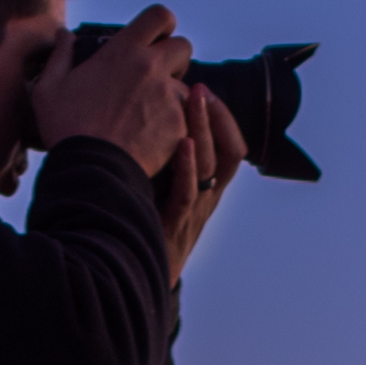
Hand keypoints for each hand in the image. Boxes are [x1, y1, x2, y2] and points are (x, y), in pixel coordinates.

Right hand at [32, 5, 197, 187]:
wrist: (91, 169)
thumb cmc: (66, 127)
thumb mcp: (49, 87)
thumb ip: (60, 55)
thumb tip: (63, 34)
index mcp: (124, 51)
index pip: (159, 16)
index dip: (162, 24)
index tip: (156, 38)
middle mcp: (152, 67)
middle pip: (183, 47)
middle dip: (173, 59)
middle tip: (155, 78)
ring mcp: (169, 96)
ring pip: (187, 86)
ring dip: (173, 96)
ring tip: (150, 116)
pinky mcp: (179, 124)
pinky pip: (187, 118)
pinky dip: (175, 126)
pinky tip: (154, 138)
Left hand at [159, 70, 245, 270]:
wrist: (134, 278)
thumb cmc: (144, 229)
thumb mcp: (160, 192)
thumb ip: (162, 163)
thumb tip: (149, 123)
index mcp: (207, 190)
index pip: (231, 148)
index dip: (224, 119)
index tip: (206, 90)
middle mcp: (206, 199)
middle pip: (226, 152)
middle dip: (216, 116)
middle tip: (202, 86)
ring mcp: (192, 212)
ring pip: (210, 167)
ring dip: (204, 129)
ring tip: (195, 99)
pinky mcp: (174, 225)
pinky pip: (188, 193)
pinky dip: (189, 168)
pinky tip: (184, 144)